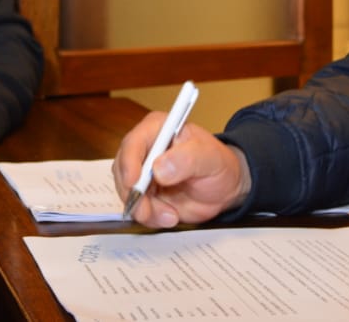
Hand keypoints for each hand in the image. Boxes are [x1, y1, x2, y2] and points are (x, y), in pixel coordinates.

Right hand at [111, 113, 250, 227]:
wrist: (225, 188)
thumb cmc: (218, 164)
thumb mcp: (210, 157)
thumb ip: (187, 158)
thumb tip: (159, 169)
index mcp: (157, 130)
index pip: (133, 143)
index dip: (129, 163)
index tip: (134, 182)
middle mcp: (145, 150)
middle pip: (123, 170)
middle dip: (133, 193)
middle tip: (147, 210)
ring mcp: (143, 173)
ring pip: (128, 192)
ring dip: (145, 208)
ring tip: (171, 215)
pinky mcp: (145, 193)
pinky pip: (137, 207)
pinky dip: (151, 216)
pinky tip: (170, 216)